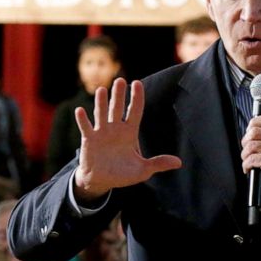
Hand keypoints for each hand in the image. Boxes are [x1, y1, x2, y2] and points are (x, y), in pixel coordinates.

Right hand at [73, 78, 181, 201]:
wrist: (101, 181)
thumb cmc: (122, 173)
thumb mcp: (142, 170)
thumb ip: (158, 163)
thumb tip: (179, 162)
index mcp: (129, 133)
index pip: (135, 111)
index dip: (137, 98)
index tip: (138, 83)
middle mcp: (115, 128)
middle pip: (117, 108)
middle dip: (119, 95)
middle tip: (120, 80)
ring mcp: (101, 132)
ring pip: (101, 113)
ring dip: (101, 103)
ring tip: (101, 90)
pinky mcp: (89, 139)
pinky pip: (86, 127)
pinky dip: (82, 119)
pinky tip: (80, 110)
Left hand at [241, 115, 260, 207]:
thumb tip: (252, 130)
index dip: (254, 123)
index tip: (249, 131)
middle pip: (255, 131)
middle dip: (246, 141)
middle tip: (247, 150)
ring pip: (250, 145)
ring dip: (245, 155)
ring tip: (248, 160)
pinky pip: (250, 158)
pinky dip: (246, 165)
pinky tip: (249, 168)